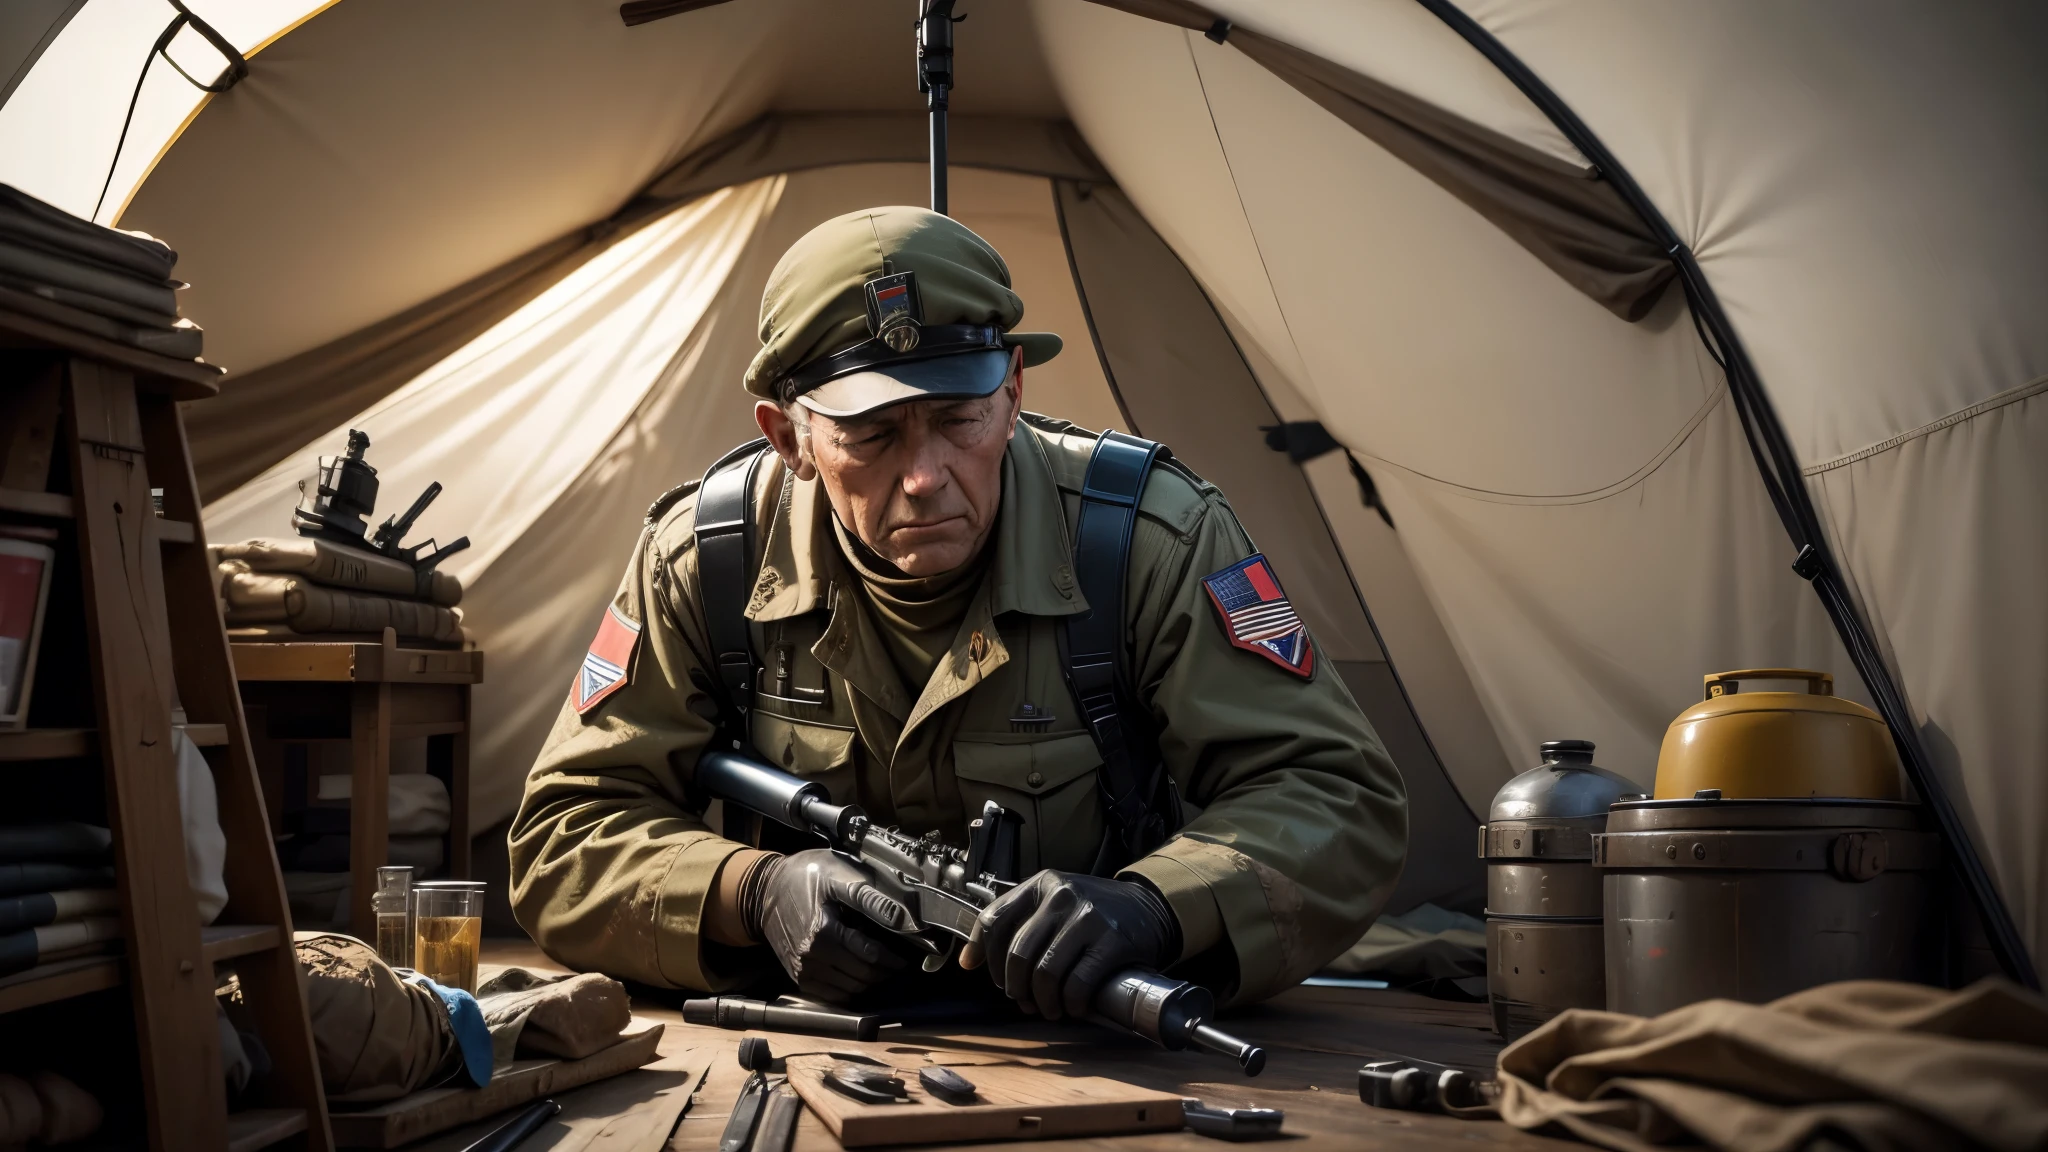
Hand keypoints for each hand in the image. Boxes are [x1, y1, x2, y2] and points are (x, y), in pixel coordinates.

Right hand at [746, 850, 916, 1001]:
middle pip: (862, 976)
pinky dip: (851, 990)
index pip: (870, 955)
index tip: (907, 958)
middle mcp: (812, 958)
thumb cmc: (803, 877)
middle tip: (899, 964)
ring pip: (850, 989)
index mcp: (823, 932)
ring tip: (883, 969)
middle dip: (885, 972)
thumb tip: (899, 915)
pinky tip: (861, 977)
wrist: (764, 891)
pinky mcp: (799, 978)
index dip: (893, 959)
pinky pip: (832, 996)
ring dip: (871, 983)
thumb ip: (868, 896)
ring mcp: (803, 971)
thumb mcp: (835, 875)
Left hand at [959, 870, 1180, 1020]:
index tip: (997, 981)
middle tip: (1026, 1001)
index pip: (994, 921)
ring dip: (1044, 1001)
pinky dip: (1071, 1004)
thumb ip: (1014, 924)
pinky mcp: (1113, 941)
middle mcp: (1061, 895)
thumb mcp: (1052, 905)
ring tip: (1050, 1008)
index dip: (989, 959)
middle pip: (1018, 953)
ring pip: (1046, 972)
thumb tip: (966, 962)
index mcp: (1040, 885)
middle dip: (1017, 988)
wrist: (1149, 907)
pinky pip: (1078, 983)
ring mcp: (1088, 917)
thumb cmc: (1093, 913)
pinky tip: (1075, 1007)